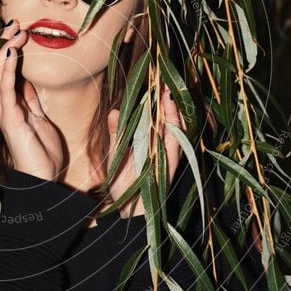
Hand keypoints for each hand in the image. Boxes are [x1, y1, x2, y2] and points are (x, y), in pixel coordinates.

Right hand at [0, 19, 64, 180]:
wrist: (42, 181)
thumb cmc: (42, 155)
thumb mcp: (39, 120)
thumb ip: (30, 101)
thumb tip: (27, 82)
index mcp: (12, 105)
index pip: (4, 70)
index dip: (8, 48)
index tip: (17, 29)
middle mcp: (4, 106)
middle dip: (3, 43)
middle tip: (12, 22)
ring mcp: (5, 112)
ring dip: (5, 49)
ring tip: (14, 30)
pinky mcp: (11, 119)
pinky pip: (6, 89)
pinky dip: (8, 68)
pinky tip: (12, 51)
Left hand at [107, 86, 186, 217]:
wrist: (128, 210)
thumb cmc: (123, 183)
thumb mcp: (117, 154)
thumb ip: (117, 134)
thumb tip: (114, 111)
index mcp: (148, 141)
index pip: (154, 116)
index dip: (156, 100)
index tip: (156, 81)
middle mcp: (160, 146)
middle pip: (166, 119)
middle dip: (167, 100)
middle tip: (165, 80)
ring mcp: (167, 155)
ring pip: (174, 130)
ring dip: (172, 112)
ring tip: (168, 94)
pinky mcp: (171, 166)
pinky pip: (175, 146)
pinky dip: (174, 132)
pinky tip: (172, 118)